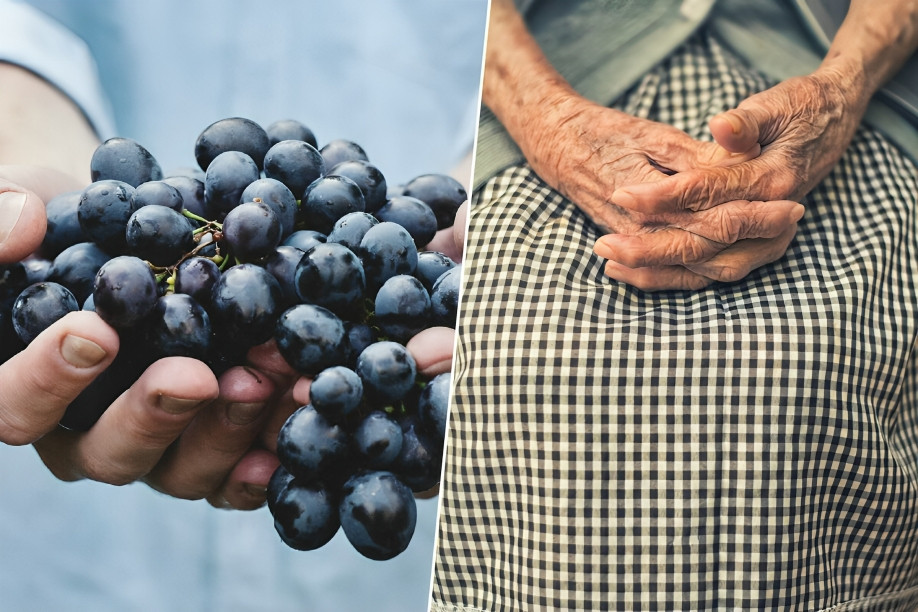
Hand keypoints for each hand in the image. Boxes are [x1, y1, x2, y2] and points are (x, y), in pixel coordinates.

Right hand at [0, 167, 282, 508]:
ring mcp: (153, 449)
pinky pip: (237, 473)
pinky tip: (299, 417)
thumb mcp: (26, 202)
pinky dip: (270, 452)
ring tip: (265, 379)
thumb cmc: (64, 227)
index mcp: (23, 388)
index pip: (17, 405)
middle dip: (154, 416)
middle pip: (107, 453)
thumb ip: (6, 211)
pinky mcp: (210, 450)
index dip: (49, 378)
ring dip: (226, 430)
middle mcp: (84, 434)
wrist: (132, 239)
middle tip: (195, 376)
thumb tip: (22, 222)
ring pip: (180, 470)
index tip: (95, 330)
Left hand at [595, 61, 874, 289]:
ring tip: (609, 260)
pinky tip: (632, 272)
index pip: (709, 194)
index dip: (664, 195)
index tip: (623, 194)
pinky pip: (709, 273)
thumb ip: (745, 123)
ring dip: (656, 268)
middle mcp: (772, 220)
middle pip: (703, 242)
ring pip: (704, 267)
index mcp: (773, 181)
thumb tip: (722, 125)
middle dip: (650, 247)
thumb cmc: (798, 111)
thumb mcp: (773, 107)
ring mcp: (766, 240)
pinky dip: (672, 276)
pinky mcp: (754, 248)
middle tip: (604, 244)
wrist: (831, 124)